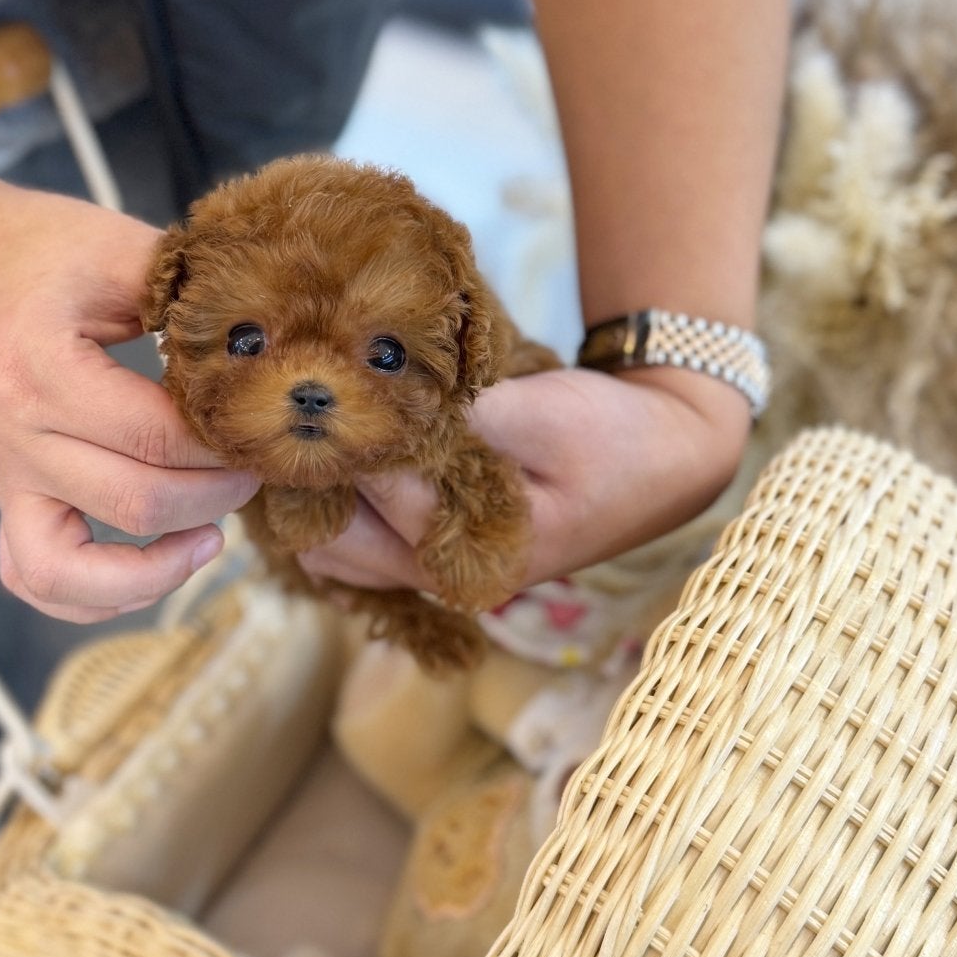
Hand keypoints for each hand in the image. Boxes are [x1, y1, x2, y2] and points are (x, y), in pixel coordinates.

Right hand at [0, 179, 257, 621]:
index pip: (153, 434)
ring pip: (71, 569)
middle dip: (215, 496)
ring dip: (153, 571)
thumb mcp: (117, 246)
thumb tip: (268, 338)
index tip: (264, 426)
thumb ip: (187, 290)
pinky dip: (95, 595)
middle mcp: (16, 433)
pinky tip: (155, 565)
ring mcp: (7, 473)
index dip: (223, 443)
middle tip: (257, 467)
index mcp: (40, 367)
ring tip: (209, 539)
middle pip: (133, 502)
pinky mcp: (9, 493)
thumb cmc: (41, 248)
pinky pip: (34, 576)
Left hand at [298, 366, 748, 594]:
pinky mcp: (431, 553)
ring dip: (316, 492)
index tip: (309, 379)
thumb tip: (382, 407)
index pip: (374, 489)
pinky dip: (338, 502)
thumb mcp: (545, 414)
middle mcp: (443, 577)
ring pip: (334, 548)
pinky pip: (356, 543)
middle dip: (309, 473)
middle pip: (333, 538)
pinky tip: (338, 453)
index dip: (341, 431)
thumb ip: (465, 419)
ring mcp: (433, 572)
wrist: (664, 458)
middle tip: (292, 402)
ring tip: (310, 425)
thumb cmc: (610, 436)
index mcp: (473, 552)